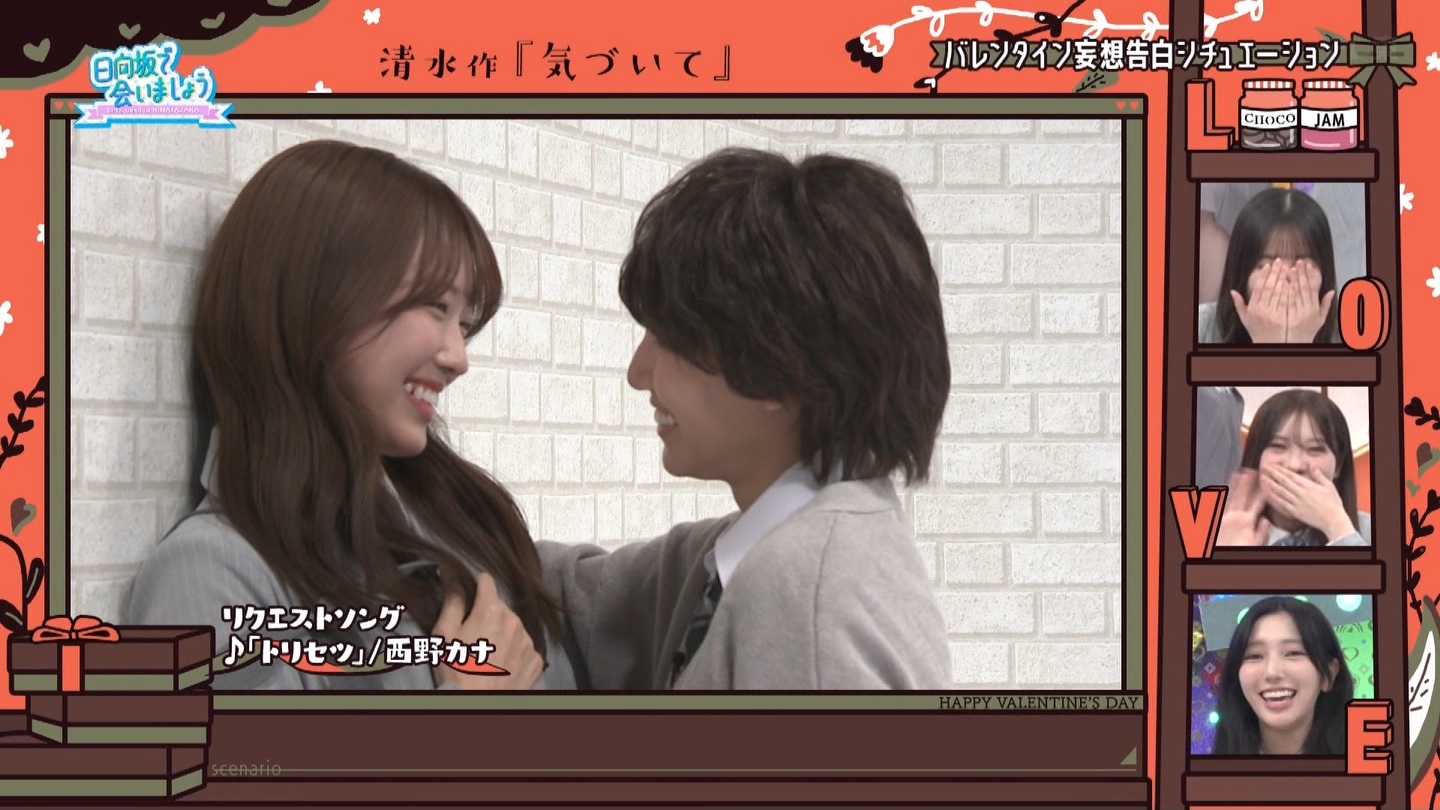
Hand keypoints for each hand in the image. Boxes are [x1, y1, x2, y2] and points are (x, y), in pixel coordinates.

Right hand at [431, 572, 542, 689]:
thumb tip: (449, 573)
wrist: (475, 705)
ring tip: (486, 653)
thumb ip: (452, 600)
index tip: (468, 593)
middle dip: (487, 613)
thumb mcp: (444, 634)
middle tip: (472, 634)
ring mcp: (528, 641)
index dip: (475, 584)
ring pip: (513, 626)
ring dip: (502, 631)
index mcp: (492, 610)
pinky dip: (514, 650)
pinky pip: (524, 646)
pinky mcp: (535, 660)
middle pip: (500, 606)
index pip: (486, 581)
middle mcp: (515, 621)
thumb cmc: (455, 670)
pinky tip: (500, 664)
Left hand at [1214, 469, 1271, 546]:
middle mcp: (1236, 515)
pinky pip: (1222, 503)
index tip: (1266, 481)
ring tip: (1238, 473)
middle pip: (1242, 495)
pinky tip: (1225, 488)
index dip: (1262, 491)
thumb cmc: (1240, 548)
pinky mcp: (1217, 517)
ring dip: (1235, 484)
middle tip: (1251, 470)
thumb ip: (1262, 531)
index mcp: (1248, 520)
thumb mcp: (1255, 542)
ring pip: (1231, 496)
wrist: (1222, 552)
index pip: (1257, 502)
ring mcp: (1225, 514)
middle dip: (1247, 482)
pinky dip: (1225, 494)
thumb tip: (1267, 519)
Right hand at [1232, 261, 1288, 343]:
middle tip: (1280, 261)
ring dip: (1284, 279)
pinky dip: (1290, 291)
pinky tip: (1293, 281)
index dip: (1263, 276)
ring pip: (1278, 293)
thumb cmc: (1257, 330)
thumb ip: (1239, 304)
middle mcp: (1262, 311)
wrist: (1270, 345)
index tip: (1267, 265)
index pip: (1258, 288)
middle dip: (1275, 273)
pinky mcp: (1283, 318)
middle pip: (1269, 288)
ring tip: (1288, 267)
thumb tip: (1232, 291)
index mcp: (1253, 308)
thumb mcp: (1245, 318)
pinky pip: (1287, 302)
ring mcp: (1273, 315)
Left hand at [1260, 465, 1353, 542]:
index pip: (1291, 475)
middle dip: (1273, 474)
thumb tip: (1310, 464)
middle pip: (1283, 482)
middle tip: (1264, 467)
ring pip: (1280, 491)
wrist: (1333, 520)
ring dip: (1271, 484)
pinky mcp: (1294, 511)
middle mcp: (1300, 493)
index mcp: (1308, 486)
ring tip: (1263, 478)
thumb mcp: (1328, 486)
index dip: (1281, 470)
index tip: (1273, 465)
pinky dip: (1274, 497)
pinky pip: (1282, 503)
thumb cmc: (1333, 503)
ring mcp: (1296, 503)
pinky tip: (1268, 493)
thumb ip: (1318, 475)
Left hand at [1285, 259, 1334, 342]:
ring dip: (1290, 280)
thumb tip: (1331, 291)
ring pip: (1292, 293)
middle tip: (1298, 262)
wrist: (1293, 345)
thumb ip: (1325, 305)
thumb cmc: (1306, 331)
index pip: (1312, 289)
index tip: (1307, 265)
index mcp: (1313, 309)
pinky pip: (1283, 302)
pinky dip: (1282, 291)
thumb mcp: (1319, 319)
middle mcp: (1305, 311)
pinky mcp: (1283, 317)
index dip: (1309, 276)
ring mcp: (1294, 314)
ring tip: (1288, 267)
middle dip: (1300, 274)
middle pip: (1302, 289)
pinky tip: (1280, 282)